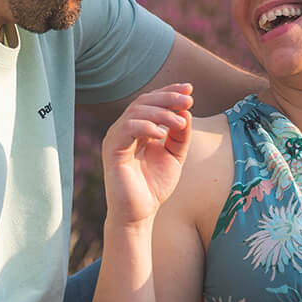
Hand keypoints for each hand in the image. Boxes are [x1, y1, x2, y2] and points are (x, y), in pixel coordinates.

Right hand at [101, 83, 192, 224]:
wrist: (140, 213)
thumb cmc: (154, 186)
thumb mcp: (174, 156)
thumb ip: (180, 135)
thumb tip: (185, 112)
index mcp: (138, 128)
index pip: (151, 101)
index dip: (169, 92)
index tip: (190, 89)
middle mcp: (124, 129)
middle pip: (144, 101)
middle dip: (168, 98)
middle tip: (188, 101)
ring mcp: (116, 138)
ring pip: (136, 111)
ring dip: (161, 113)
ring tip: (179, 122)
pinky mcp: (112, 150)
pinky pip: (127, 128)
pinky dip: (146, 126)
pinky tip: (162, 134)